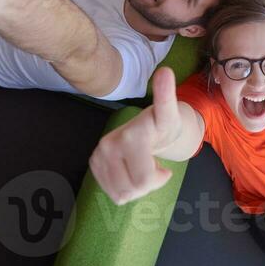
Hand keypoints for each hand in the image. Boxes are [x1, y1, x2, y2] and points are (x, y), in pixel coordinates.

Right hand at [90, 66, 176, 203]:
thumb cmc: (162, 124)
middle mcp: (109, 145)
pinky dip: (127, 188)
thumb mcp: (171, 113)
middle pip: (135, 188)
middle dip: (150, 183)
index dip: (158, 178)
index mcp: (130, 136)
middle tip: (155, 164)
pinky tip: (132, 170)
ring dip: (138, 187)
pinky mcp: (93, 164)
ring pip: (123, 194)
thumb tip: (165, 71)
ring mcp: (98, 155)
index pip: (144, 178)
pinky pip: (114, 194)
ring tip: (144, 166)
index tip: (164, 166)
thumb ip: (166, 96)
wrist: (147, 127)